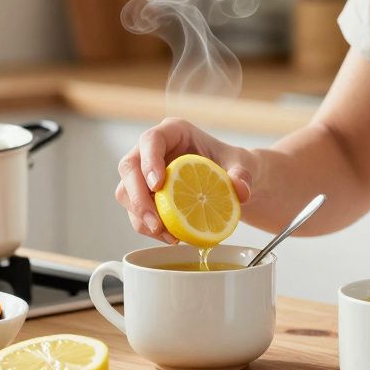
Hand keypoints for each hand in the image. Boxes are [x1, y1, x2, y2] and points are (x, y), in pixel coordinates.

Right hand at [114, 118, 255, 242]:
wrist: (230, 182)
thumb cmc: (232, 164)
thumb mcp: (243, 165)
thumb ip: (242, 175)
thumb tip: (241, 190)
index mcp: (174, 132)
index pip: (151, 140)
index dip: (149, 161)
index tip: (158, 185)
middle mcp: (152, 149)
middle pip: (129, 168)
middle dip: (138, 198)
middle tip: (157, 223)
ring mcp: (144, 172)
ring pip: (126, 192)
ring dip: (140, 217)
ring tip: (168, 236)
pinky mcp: (144, 193)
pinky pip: (135, 211)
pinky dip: (149, 227)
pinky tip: (170, 237)